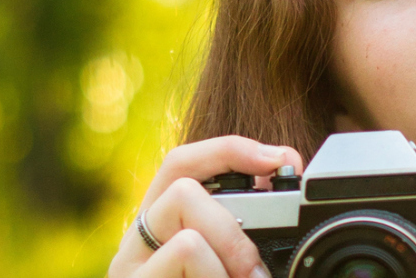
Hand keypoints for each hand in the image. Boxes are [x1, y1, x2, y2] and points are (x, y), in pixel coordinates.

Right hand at [108, 135, 303, 277]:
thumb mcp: (232, 264)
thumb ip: (241, 236)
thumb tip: (286, 181)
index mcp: (159, 229)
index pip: (180, 166)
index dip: (229, 149)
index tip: (281, 160)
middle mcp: (134, 249)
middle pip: (181, 191)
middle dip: (235, 227)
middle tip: (256, 274)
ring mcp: (129, 276)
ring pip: (189, 238)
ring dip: (231, 266)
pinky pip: (185, 260)